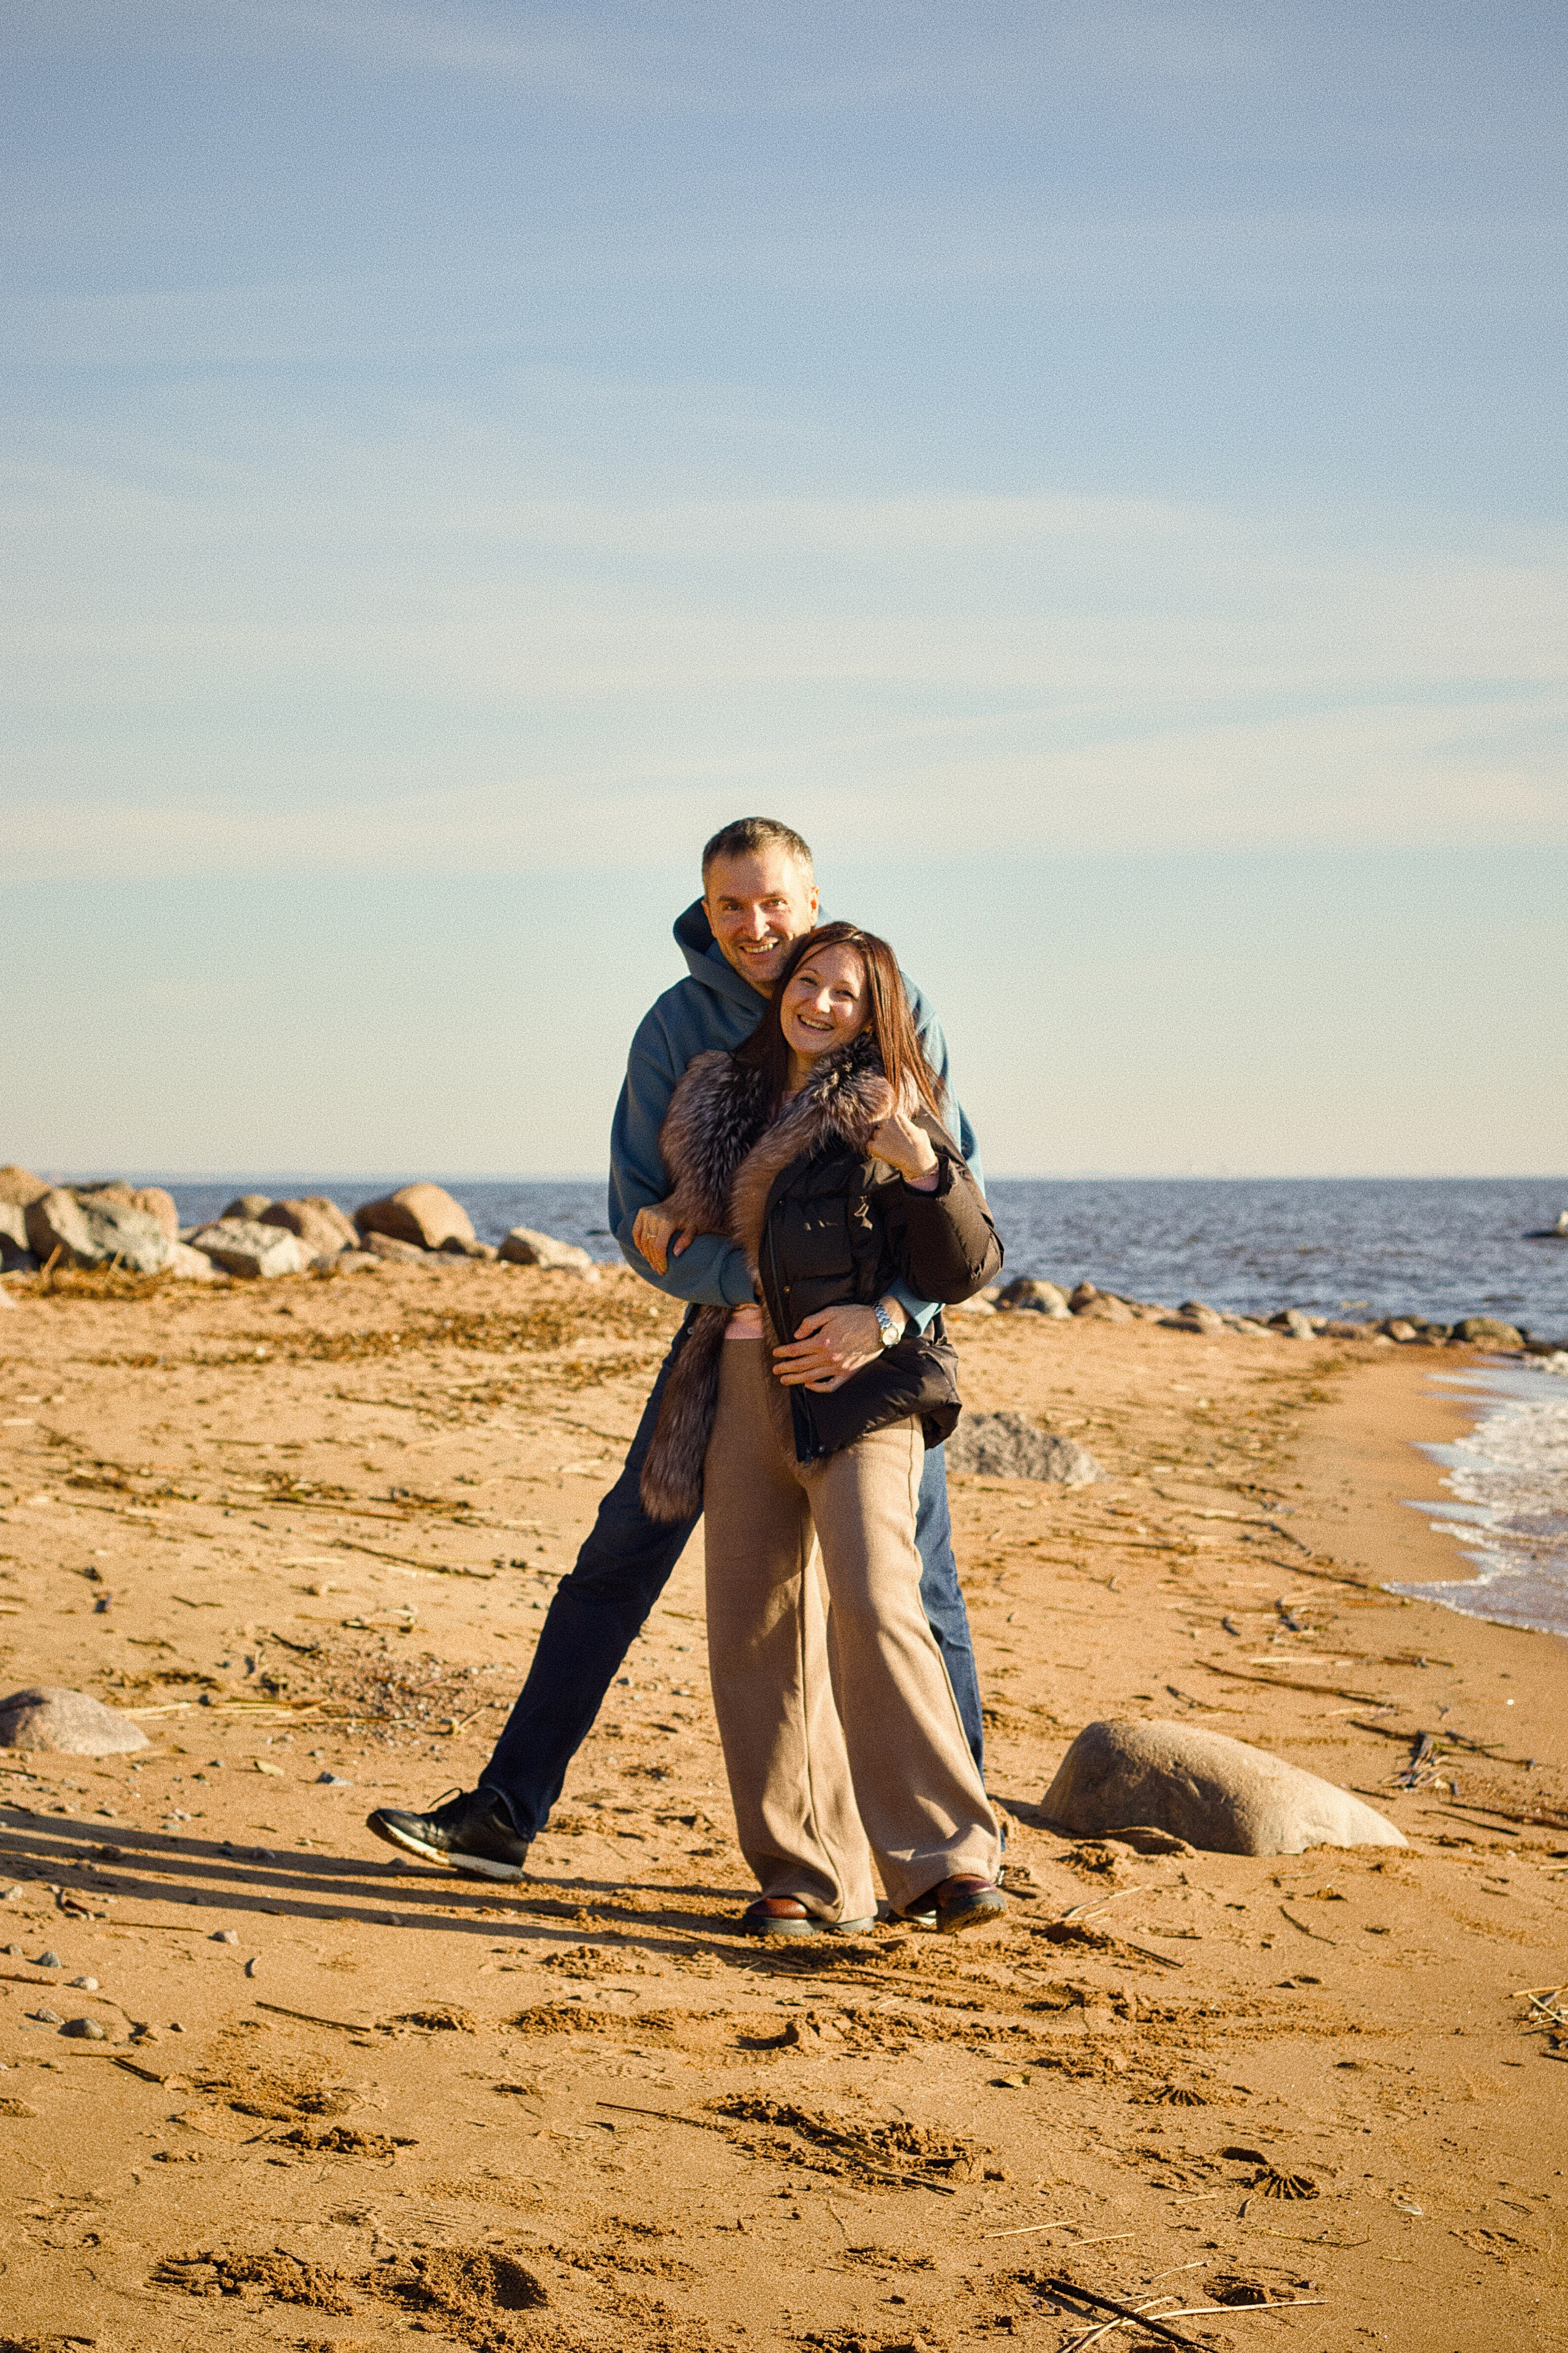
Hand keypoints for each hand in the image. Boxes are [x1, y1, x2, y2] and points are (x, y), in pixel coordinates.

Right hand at [632, 1200, 698, 1274]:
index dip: (660, 1261)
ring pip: (642, 1240)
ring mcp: (646, 1213)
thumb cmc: (691, 1215)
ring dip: (646, 1254)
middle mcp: (654, 1216)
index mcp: (667, 1221)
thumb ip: (686, 1240)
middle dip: (654, 1260)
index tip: (664, 1270)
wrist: (685, 1197)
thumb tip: (676, 1254)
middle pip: (650, 1245)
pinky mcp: (642, 1212)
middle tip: (659, 1270)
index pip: (659, 1247)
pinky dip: (638, 1243)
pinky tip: (644, 1253)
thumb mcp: (694, 1228)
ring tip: (653, 1264)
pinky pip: (636, 1231)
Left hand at [773, 1301, 901, 1390]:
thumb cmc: (855, 1316)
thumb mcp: (830, 1312)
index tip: (776, 1354)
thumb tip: (796, 1335)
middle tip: (775, 1370)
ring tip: (785, 1380)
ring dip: (796, 1380)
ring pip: (812, 1377)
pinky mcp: (848, 1373)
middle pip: (801, 1365)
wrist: (880, 1326)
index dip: (783, 1352)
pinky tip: (810, 1385)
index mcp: (823, 1341)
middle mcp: (829, 1356)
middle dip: (785, 1368)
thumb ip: (810, 1322)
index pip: (796, 1350)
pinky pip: (830, 1385)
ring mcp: (839, 1367)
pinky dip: (818, 1388)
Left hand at [866, 1105, 939, 1187]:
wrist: (917, 1160)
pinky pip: (869, 1146)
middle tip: (891, 1144)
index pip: (889, 1121)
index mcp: (896, 1117)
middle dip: (884, 1134)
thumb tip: (907, 1127)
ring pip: (874, 1136)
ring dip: (879, 1142)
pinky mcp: (873, 1145)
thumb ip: (909, 1127)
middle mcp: (886, 1123)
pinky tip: (883, 1154)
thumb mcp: (919, 1130)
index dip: (892, 1129)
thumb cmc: (921, 1146)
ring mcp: (878, 1134)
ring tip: (889, 1150)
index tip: (897, 1136)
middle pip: (880, 1127)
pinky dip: (874, 1150)